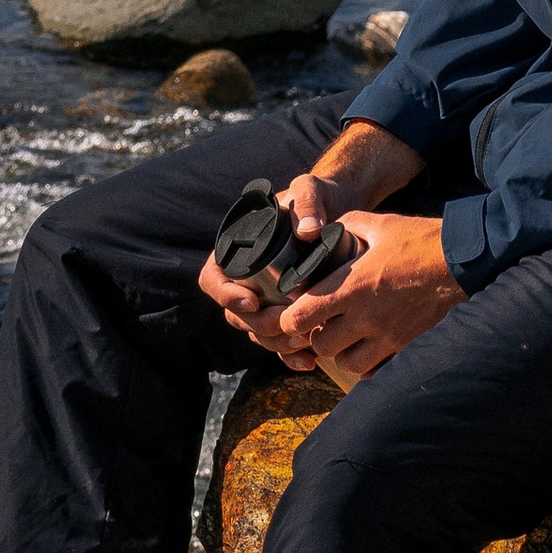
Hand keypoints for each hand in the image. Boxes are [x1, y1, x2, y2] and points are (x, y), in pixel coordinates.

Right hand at [196, 120, 423, 365]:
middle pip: (236, 315)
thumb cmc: (315, 197)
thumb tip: (307, 232)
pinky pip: (279, 342)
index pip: (212, 279)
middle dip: (260, 326)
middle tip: (289, 326)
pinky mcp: (284, 312)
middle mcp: (244, 278)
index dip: (226, 295)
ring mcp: (263, 299)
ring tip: (305, 343)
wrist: (339, 212)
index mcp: (235, 249)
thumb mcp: (309, 189)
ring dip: (277, 344)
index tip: (252, 302)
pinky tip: (309, 362)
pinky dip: (290, 356)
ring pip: (257, 334)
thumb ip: (307, 202)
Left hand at [273, 209, 461, 383]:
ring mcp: (387, 336)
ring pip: (346, 363)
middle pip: (320, 345)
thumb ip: (345, 226)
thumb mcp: (377, 225)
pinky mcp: (406, 347)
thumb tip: (324, 231)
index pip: (301, 316)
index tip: (293, 311)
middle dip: (315, 336)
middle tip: (322, 322)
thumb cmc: (418, 240)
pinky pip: (376, 370)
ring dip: (341, 351)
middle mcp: (366, 316)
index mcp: (352, 286)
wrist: (461, 261)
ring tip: (346, 335)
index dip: (288, 318)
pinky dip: (367, 364)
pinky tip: (369, 346)